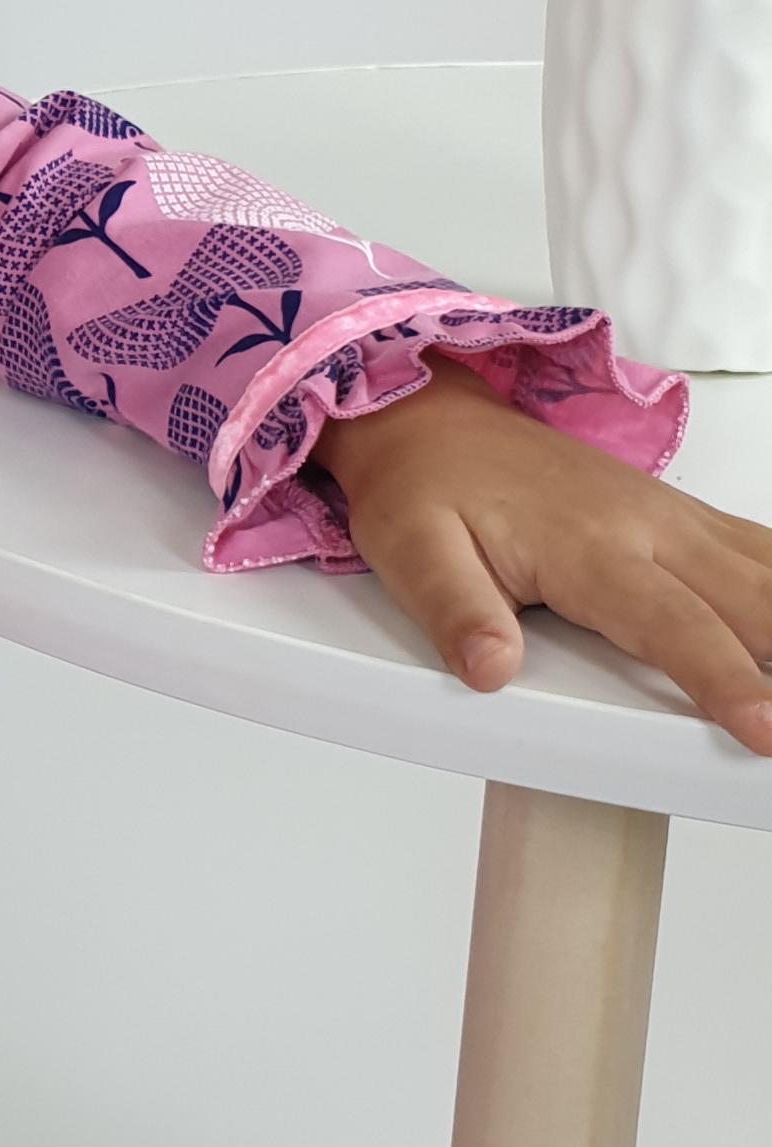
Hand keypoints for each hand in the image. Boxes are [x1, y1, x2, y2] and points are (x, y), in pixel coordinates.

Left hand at [319, 357, 771, 750]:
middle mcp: (647, 525)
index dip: (724, 680)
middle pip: (750, 600)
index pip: (672, 623)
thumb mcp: (409, 550)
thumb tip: (490, 668)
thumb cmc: (424, 483)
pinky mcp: (679, 517)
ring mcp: (672, 517)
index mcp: (587, 543)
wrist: (429, 419)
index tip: (765, 728)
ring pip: (769, 573)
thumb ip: (456, 610)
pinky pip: (760, 550)